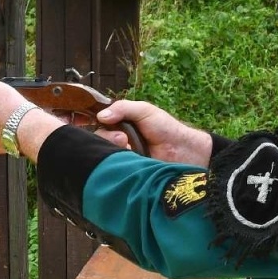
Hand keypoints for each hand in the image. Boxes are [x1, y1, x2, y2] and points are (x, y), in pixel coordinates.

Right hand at [94, 100, 211, 164]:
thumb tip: (101, 116)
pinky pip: (114, 168)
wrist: (182, 151)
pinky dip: (119, 162)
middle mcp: (118, 140)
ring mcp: (122, 156)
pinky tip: (130, 158)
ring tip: (128, 146)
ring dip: (114, 148)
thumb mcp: (144, 111)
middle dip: (107, 137)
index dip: (94, 122)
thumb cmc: (165, 128)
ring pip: (105, 154)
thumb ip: (123, 108)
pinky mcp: (126, 170)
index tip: (95, 122)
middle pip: (99, 139)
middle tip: (123, 138)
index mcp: (120, 124)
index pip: (100, 123)